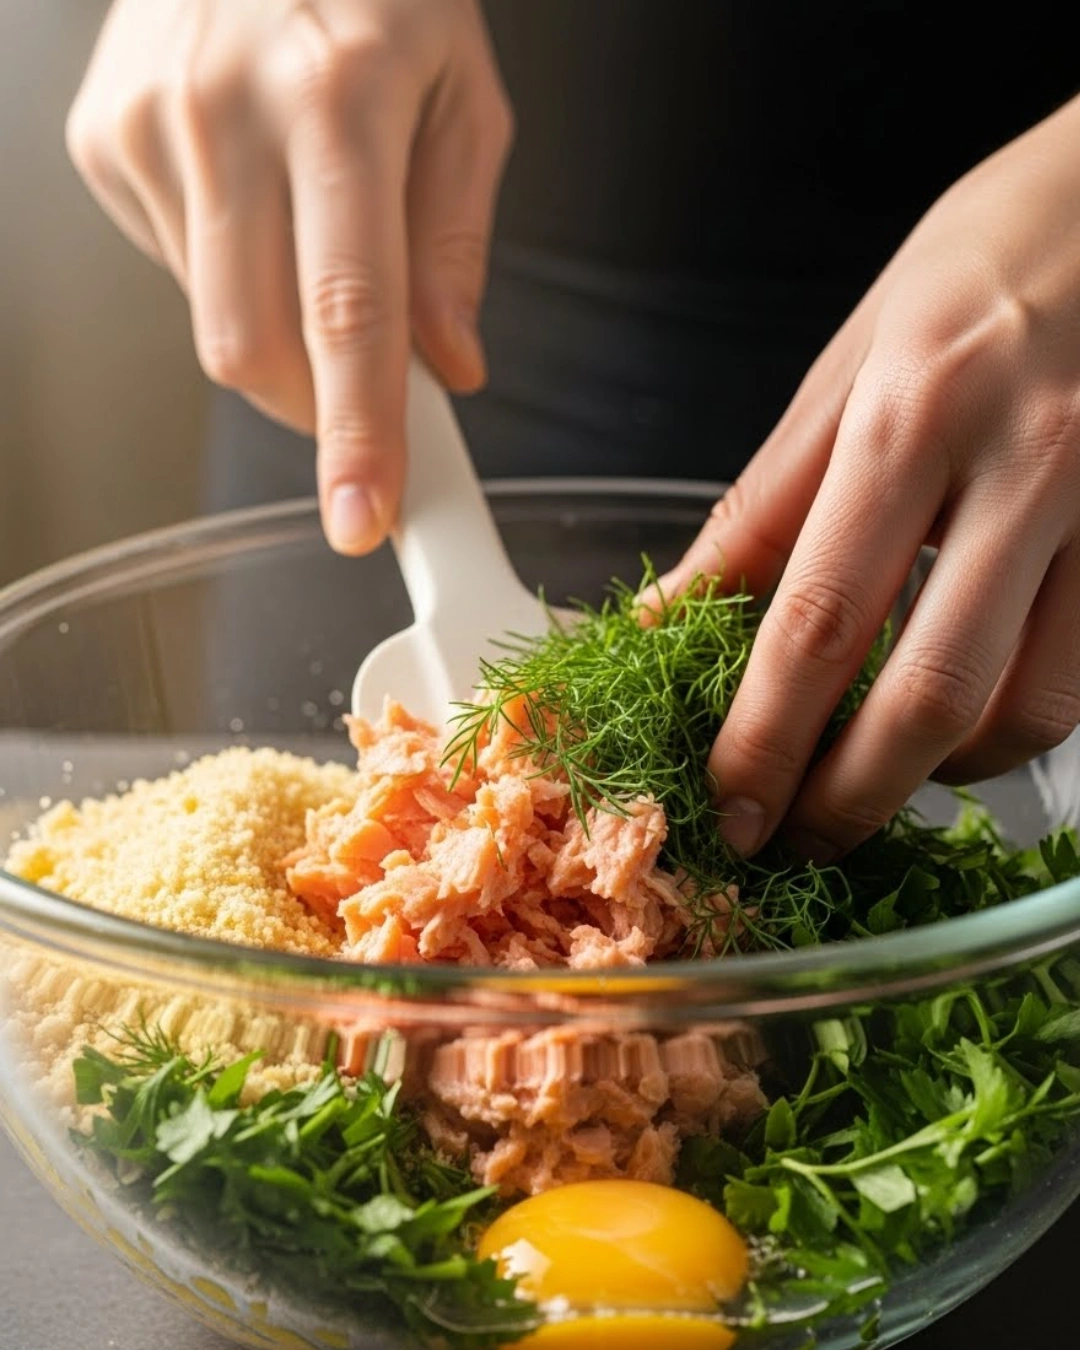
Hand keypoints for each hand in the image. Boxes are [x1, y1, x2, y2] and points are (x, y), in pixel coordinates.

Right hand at [66, 0, 511, 553]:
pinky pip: (178, 273)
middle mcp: (225, 113)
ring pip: (212, 325)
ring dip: (277, 334)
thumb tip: (447, 366)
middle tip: (361, 401)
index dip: (357, 435)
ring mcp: (148, 127)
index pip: (347, 315)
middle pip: (253, 349)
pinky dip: (231, 276)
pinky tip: (253, 195)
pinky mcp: (101, 142)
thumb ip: (456, 242)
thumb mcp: (463, 94)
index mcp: (338, 98)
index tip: (364, 518)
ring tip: (309, 228)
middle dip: (313, 413)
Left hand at [649, 94, 1079, 861]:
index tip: (728, 807)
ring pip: (1028, 712)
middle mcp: (1023, 465)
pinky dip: (1010, 729)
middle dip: (848, 797)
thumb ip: (762, 508)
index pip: (818, 619)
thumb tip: (672, 618)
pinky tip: (961, 719)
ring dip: (935, 775)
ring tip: (872, 775)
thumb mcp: (846, 367)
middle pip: (930, 694)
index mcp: (911, 412)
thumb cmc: (979, 268)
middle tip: (795, 837)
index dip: (764, 740)